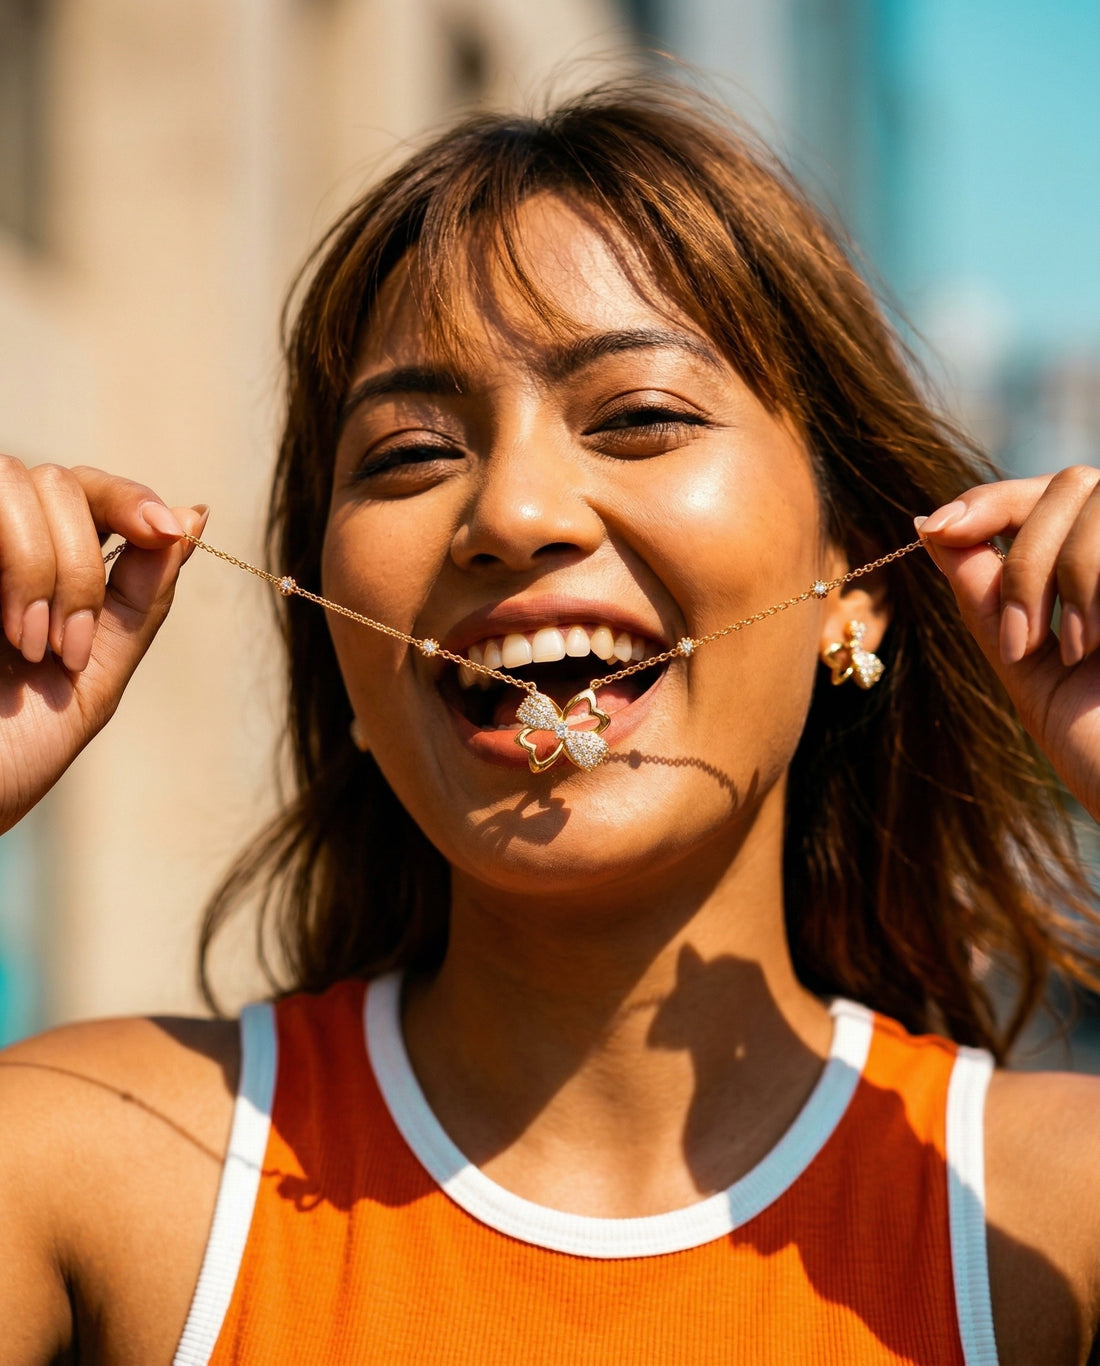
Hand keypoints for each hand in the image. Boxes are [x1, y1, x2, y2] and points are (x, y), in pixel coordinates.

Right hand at [0, 457, 206, 833]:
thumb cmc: (16, 749)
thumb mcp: (97, 670)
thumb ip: (143, 595)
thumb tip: (194, 514)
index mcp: (40, 568)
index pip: (89, 491)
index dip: (131, 498)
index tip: (168, 528)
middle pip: (60, 483)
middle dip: (82, 566)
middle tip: (70, 648)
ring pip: (17, 481)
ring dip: (45, 565)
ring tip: (32, 646)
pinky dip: (15, 561)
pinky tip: (9, 633)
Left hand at [918, 465, 1099, 820]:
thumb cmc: (1098, 745)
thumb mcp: (1025, 662)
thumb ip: (984, 593)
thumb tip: (929, 524)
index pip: (1047, 493)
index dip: (990, 499)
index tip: (941, 528)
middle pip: (1070, 485)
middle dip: (1026, 559)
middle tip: (1022, 642)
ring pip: (1095, 498)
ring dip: (1062, 573)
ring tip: (1072, 650)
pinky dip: (1093, 584)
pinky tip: (1098, 645)